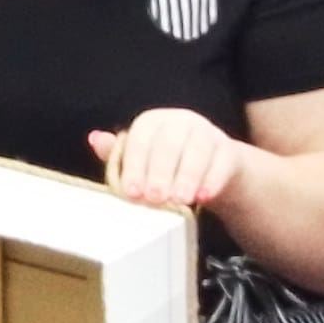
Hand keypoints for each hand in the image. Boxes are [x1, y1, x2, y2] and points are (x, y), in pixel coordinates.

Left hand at [93, 107, 249, 210]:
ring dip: (186, 177)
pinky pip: (221, 163)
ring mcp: (207, 133)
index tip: (131, 192)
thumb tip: (95, 139)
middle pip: (168, 144)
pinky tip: (204, 197)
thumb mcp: (143, 161)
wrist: (213, 170)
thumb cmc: (169, 166)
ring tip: (179, 200)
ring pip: (197, 151)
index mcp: (153, 122)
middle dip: (159, 173)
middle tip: (154, 198)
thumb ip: (119, 155)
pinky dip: (212, 180)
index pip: (140, 140)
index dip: (134, 166)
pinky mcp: (229, 150)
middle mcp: (180, 122)